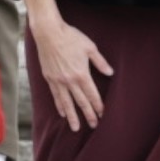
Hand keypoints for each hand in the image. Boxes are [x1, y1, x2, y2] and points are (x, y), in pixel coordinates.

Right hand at [32, 15, 113, 132]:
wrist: (49, 32)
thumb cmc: (71, 37)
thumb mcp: (90, 47)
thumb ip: (100, 62)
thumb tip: (110, 73)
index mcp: (82, 74)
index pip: (92, 94)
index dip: (98, 106)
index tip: (102, 115)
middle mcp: (70, 80)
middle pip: (81, 102)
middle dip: (88, 115)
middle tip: (94, 126)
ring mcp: (58, 80)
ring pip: (67, 103)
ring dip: (72, 116)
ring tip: (76, 128)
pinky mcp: (49, 78)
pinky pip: (55, 96)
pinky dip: (59, 105)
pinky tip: (62, 113)